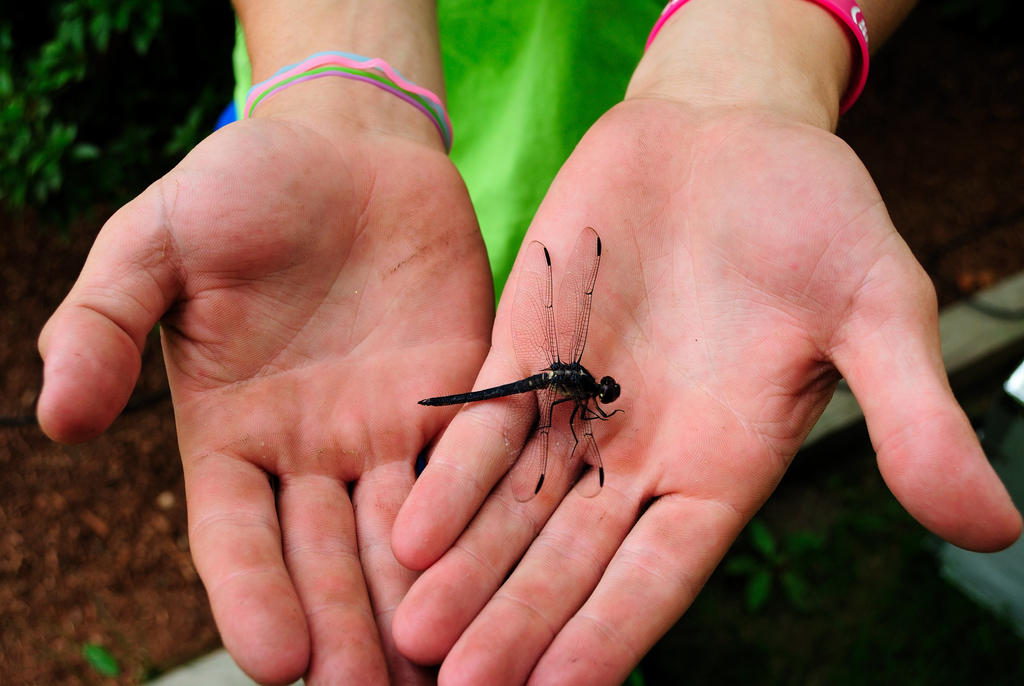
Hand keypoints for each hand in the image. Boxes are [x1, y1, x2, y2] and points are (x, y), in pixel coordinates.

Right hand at [38, 91, 492, 683]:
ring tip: (441, 673)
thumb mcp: (154, 243)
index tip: (275, 662)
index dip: (251, 597)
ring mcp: (391, 431)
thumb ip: (103, 324)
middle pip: (327, 559)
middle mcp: (311, 451)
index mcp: (230, 432)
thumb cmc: (243, 187)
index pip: (235, 536)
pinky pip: (476, 468)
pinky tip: (504, 578)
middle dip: (346, 632)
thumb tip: (58, 418)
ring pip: (405, 536)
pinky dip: (486, 523)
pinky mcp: (463, 398)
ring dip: (419, 603)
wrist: (352, 147)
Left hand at [390, 98, 1021, 683]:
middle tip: (458, 685)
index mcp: (722, 463)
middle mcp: (641, 453)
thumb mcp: (878, 309)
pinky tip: (407, 528)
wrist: (730, 131)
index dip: (612, 630)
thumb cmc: (815, 217)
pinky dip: (450, 476)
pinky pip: (484, 424)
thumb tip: (993, 525)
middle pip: (571, 558)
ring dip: (467, 569)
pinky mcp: (528, 346)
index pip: (661, 570)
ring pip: (515, 506)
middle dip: (517, 620)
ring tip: (413, 631)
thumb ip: (911, 416)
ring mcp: (578, 403)